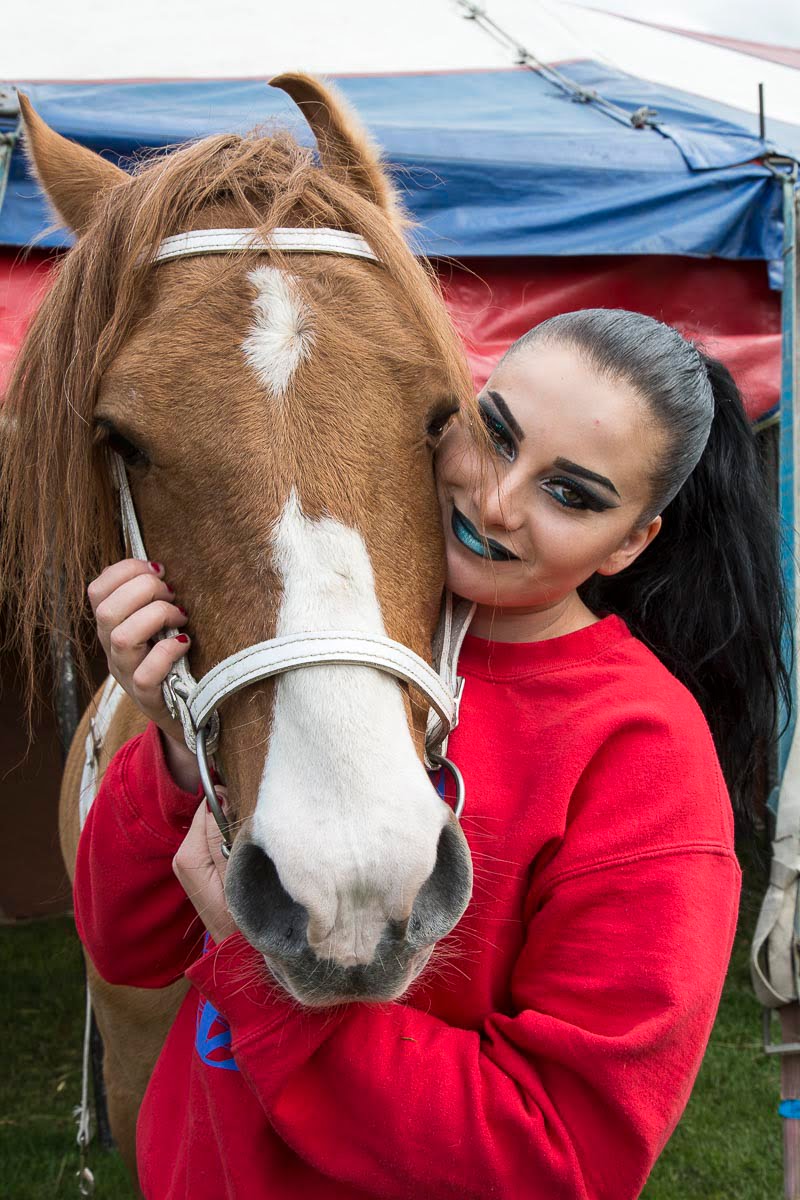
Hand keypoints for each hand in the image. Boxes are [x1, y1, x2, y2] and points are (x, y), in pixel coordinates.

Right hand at [88, 558, 199, 789]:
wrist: (186, 714)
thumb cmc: (175, 660)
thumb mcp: (158, 625)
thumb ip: (153, 599)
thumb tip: (162, 569)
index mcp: (111, 626)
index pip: (97, 590)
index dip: (124, 570)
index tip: (157, 569)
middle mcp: (112, 650)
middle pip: (106, 610)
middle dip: (143, 590)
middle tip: (172, 594)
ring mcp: (126, 674)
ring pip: (121, 638)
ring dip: (156, 616)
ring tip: (181, 617)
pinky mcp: (147, 698)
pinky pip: (145, 674)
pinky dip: (168, 652)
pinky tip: (185, 643)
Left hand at [173, 799, 238, 945]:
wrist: (242, 952)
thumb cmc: (244, 919)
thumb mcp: (235, 875)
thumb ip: (221, 835)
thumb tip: (218, 796)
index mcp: (188, 856)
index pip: (206, 808)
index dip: (230, 805)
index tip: (250, 817)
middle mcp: (183, 857)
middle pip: (208, 816)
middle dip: (230, 817)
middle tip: (253, 835)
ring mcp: (190, 864)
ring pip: (213, 827)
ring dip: (232, 830)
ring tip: (250, 849)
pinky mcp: (201, 868)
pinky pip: (214, 839)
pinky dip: (229, 840)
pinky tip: (243, 856)